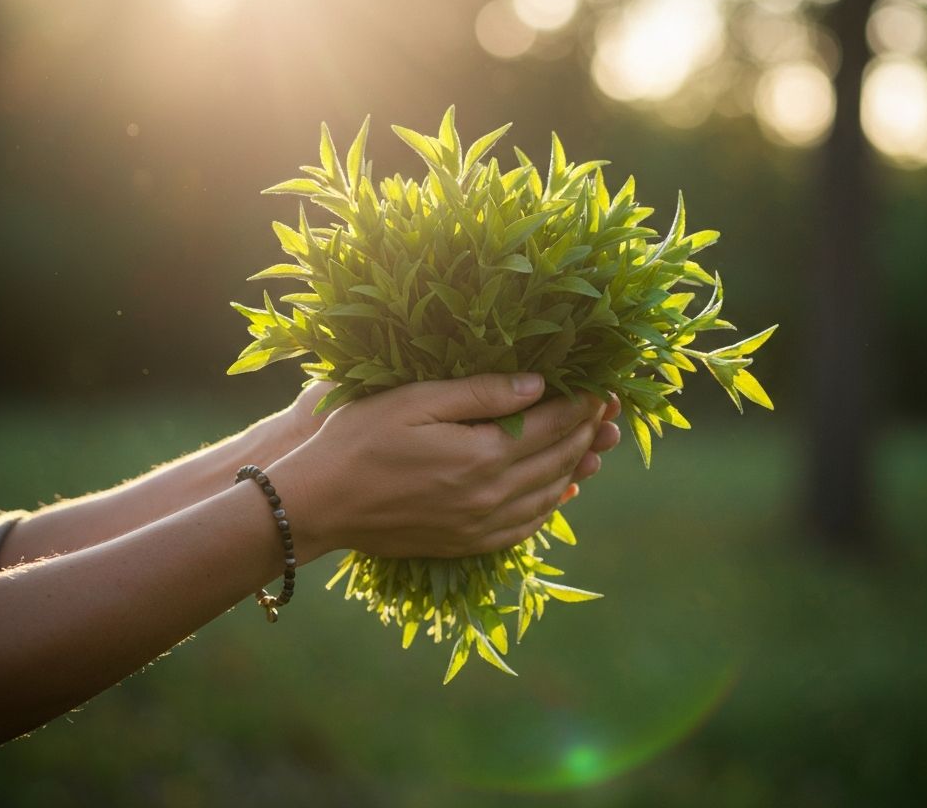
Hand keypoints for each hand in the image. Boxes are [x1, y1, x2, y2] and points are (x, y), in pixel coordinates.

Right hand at [267, 374, 614, 562]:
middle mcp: (491, 495)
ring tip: (595, 447)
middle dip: (587, 432)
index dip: (581, 405)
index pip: (551, 424)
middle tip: (608, 413)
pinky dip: (551, 505)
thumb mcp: (417, 400)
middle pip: (558, 459)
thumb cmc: (360, 439)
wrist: (319, 504)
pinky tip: (560, 492)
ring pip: (549, 494)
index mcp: (482, 454)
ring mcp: (481, 525)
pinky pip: (526, 526)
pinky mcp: (467, 543)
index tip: (601, 388)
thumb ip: (481, 393)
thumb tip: (538, 384)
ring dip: (577, 467)